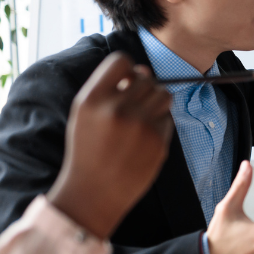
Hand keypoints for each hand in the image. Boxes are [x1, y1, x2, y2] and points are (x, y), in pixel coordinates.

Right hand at [47, 53, 172, 239]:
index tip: (125, 81)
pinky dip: (159, 124)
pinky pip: (168, 119)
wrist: (94, 192)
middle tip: (133, 106)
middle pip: (147, 78)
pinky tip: (143, 138)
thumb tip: (142, 71)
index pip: (121, 61)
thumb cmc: (89, 150)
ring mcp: (140, 126)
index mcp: (92, 99)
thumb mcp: (85, 115)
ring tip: (141, 117)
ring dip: (156, 101)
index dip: (127, 68)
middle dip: (143, 88)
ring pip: (164, 95)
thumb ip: (110, 89)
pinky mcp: (158, 142)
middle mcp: (117, 109)